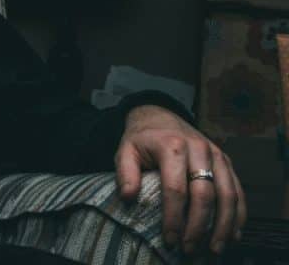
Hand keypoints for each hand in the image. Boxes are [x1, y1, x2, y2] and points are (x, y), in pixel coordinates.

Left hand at [114, 104, 246, 256]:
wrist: (160, 116)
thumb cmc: (142, 139)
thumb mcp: (125, 150)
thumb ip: (125, 172)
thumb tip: (128, 197)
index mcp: (172, 146)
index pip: (175, 188)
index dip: (174, 217)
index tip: (170, 239)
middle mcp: (199, 149)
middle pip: (204, 194)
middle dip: (198, 225)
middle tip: (190, 248)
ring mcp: (217, 155)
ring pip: (227, 194)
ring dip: (223, 225)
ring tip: (214, 248)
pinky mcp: (227, 161)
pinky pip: (238, 190)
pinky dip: (238, 214)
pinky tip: (232, 234)